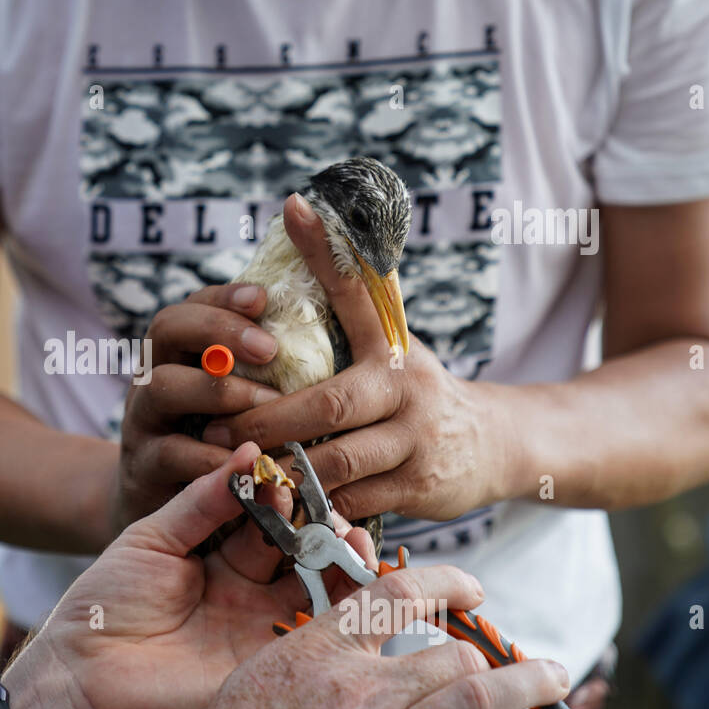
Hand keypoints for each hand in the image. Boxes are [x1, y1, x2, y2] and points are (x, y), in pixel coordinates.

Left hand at [0, 442, 376, 708]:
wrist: (82, 675)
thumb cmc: (105, 605)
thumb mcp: (153, 538)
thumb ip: (202, 500)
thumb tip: (248, 450)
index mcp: (222, 564)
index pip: (270, 523)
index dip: (286, 499)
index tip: (293, 475)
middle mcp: (249, 597)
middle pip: (305, 556)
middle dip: (325, 529)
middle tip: (332, 509)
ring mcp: (261, 633)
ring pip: (323, 594)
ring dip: (344, 564)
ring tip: (354, 538)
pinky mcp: (267, 668)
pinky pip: (318, 638)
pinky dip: (346, 609)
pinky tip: (357, 578)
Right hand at [110, 283, 286, 538]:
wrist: (162, 510)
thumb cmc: (216, 448)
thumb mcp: (235, 404)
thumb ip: (263, 374)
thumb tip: (329, 338)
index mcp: (176, 352)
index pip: (193, 304)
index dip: (224, 298)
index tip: (262, 299)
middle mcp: (152, 375)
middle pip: (167, 328)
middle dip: (221, 331)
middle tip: (269, 349)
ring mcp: (141, 420)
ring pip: (163, 386)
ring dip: (219, 391)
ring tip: (267, 404)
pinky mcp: (143, 467)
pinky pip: (170, 453)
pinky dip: (212, 456)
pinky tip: (250, 459)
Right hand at [157, 564, 569, 708]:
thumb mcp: (261, 678)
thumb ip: (316, 651)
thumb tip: (365, 636)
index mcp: (316, 651)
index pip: (395, 593)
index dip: (447, 582)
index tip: (470, 590)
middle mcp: (356, 689)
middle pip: (448, 651)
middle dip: (492, 653)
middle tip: (518, 657)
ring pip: (475, 696)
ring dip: (525, 688)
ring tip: (552, 680)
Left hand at [201, 194, 521, 521]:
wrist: (495, 446)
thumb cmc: (414, 392)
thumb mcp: (392, 345)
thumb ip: (353, 313)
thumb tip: (306, 229)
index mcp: (392, 343)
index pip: (358, 287)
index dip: (325, 249)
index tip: (295, 205)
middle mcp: (407, 386)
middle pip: (328, 404)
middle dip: (266, 420)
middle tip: (214, 424)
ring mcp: (417, 440)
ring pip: (336, 460)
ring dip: (283, 468)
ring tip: (238, 466)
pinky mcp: (419, 487)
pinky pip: (351, 501)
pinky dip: (313, 504)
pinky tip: (280, 503)